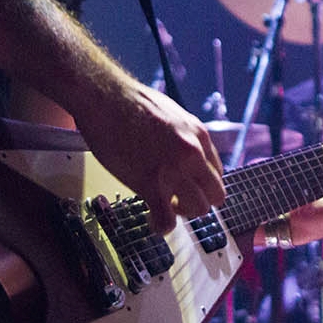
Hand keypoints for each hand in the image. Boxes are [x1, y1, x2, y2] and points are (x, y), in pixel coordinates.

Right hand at [74, 72, 224, 234]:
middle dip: (199, 202)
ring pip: (198, 210)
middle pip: (215, 195)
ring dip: (182, 213)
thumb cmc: (131, 103)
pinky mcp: (151, 184)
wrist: (105, 97)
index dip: (202, 184)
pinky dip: (161, 225)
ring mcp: (174, 170)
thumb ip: (185, 137)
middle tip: (179, 201)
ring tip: (165, 208)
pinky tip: (154, 221)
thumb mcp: (173, 115)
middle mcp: (193, 154)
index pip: (217, 173)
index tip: (190, 187)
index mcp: (199, 136)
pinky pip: (166, 220)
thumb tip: (186, 153)